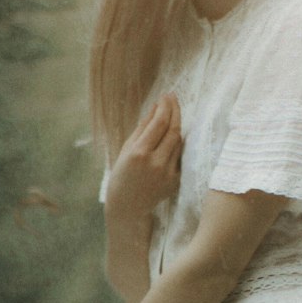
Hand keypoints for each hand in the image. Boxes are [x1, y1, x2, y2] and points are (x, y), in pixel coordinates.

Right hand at [106, 93, 181, 218]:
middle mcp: (155, 163)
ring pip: (178, 142)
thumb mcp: (127, 148)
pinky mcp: (175, 181)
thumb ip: (143, 127)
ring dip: (175, 126)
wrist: (127, 206)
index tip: (167, 96)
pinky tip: (170, 138)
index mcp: (139, 153)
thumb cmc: (122, 174)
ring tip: (170, 116)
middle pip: (173, 130)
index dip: (166, 107)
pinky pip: (179, 156)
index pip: (159, 123)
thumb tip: (157, 106)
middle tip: (173, 99)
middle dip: (175, 111)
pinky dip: (175, 144)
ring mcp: (167, 173)